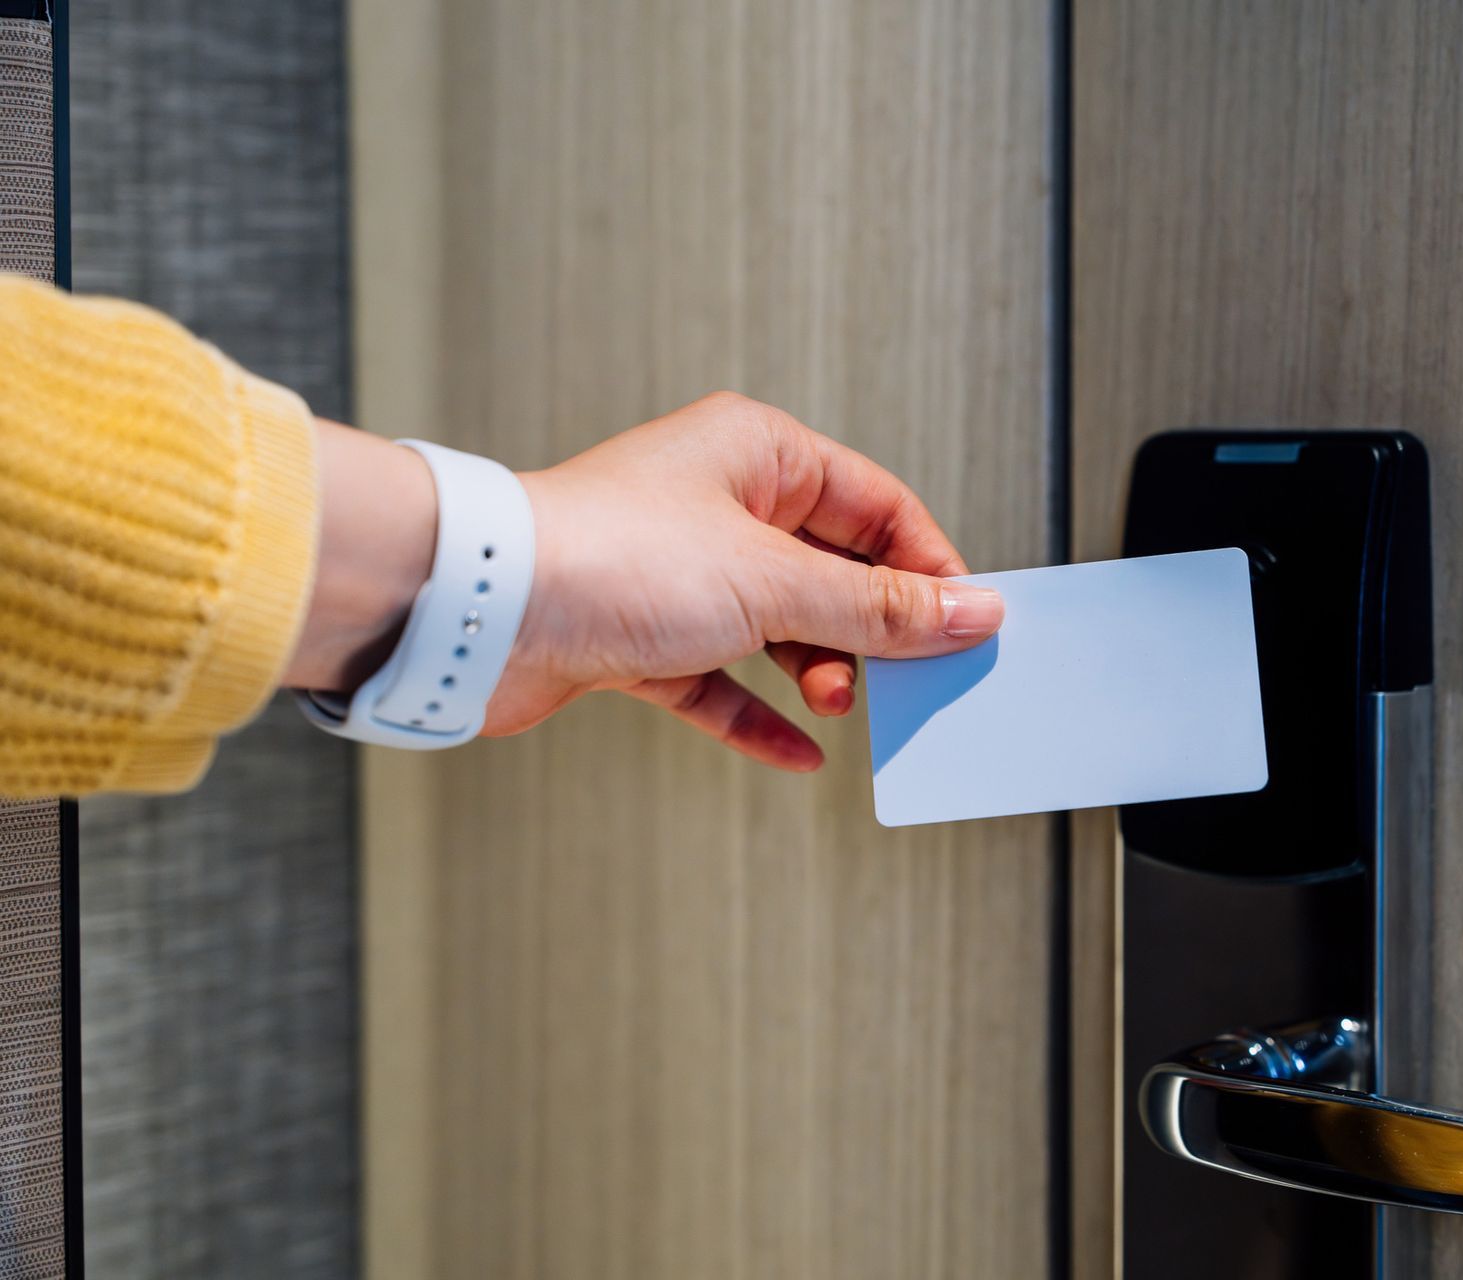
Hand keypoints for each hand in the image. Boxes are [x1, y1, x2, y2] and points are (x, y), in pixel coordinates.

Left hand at [289, 393, 1002, 770]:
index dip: (927, 567)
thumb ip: (879, 607)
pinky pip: (720, 681)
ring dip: (817, 673)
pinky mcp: (639, 637)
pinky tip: (796, 753)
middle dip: (870, 629)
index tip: (964, 625)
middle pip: (832, 569)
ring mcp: (677, 572)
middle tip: (906, 677)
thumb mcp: (773, 583)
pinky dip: (757, 715)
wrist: (478, 612)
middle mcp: (718, 505)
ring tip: (839, 707)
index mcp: (758, 454)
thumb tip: (969, 610)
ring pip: (779, 628)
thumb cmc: (606, 557)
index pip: (877, 505)